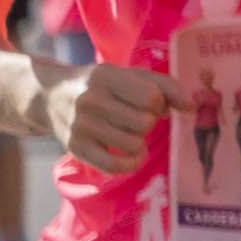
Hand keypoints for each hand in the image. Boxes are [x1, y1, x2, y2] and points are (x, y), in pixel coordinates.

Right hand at [36, 66, 170, 177]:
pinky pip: (114, 166)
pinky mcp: (75, 148)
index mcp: (106, 77)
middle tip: (137, 118)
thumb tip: (192, 106)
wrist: (49, 95)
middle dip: (149, 122)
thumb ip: (165, 86)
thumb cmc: (101, 85)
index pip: (151, 97)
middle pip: (144, 122)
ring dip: (140, 142)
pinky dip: (131, 163)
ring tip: (131, 133)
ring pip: (133, 144)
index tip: (151, 103)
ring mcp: (80, 126)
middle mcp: (90, 100)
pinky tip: (133, 154)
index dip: (159, 104)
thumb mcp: (129, 75)